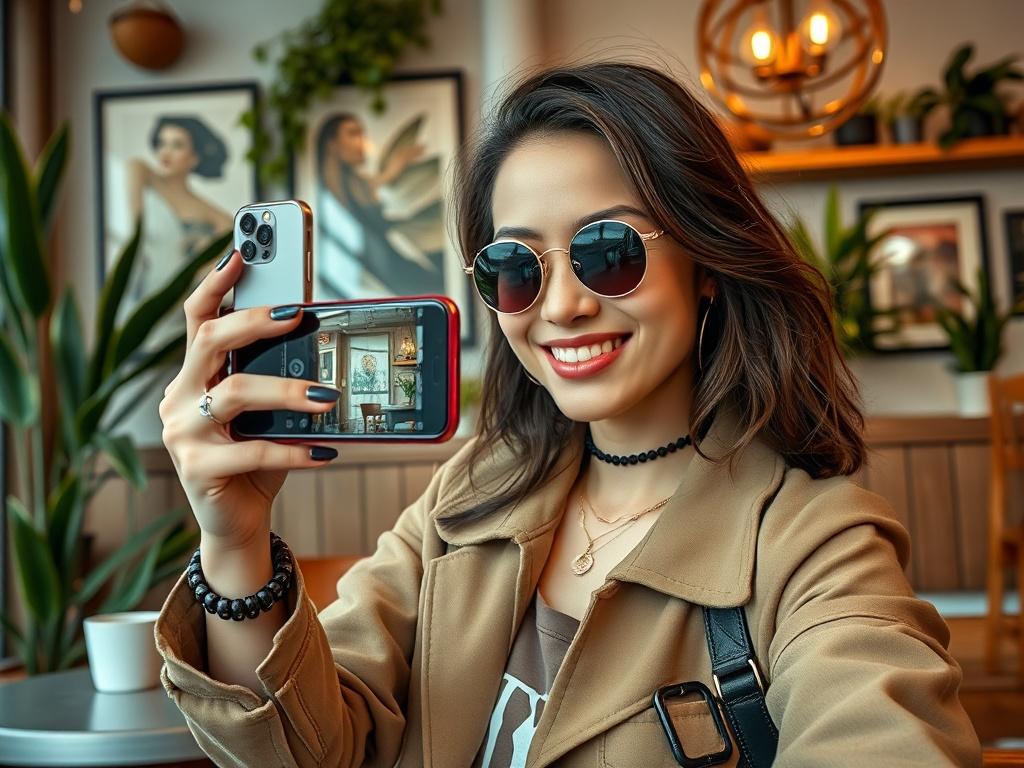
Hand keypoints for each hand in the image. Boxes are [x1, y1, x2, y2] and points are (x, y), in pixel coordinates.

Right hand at [159, 250, 340, 552]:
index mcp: (195, 376)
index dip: (217, 284)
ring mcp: (181, 433)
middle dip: (254, 321)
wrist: (236, 522)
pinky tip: (325, 451)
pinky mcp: (196, 469)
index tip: (243, 252)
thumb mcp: (267, 415)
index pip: (198, 319)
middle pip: (210, 342)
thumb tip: (321, 342)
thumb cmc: (255, 461)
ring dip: (287, 390)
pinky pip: (251, 451)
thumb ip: (278, 381)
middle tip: (298, 313)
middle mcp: (179, 397)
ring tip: (328, 396)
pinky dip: (294, 450)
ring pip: (234, 393)